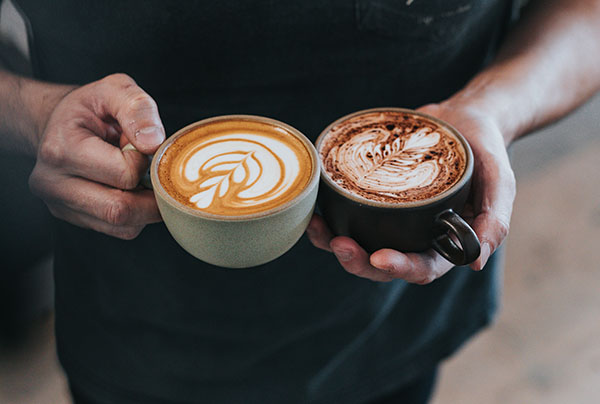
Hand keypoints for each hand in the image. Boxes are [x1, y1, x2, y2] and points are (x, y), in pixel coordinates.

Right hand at [29, 73, 165, 238]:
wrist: (59, 123)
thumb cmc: (91, 107)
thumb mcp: (116, 89)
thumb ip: (137, 108)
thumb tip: (153, 143)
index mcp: (61, 149)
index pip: (124, 174)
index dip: (145, 161)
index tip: (141, 145)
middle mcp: (53, 184)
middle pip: (121, 211)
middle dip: (150, 194)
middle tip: (151, 170)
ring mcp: (61, 206)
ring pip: (124, 227)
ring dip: (144, 206)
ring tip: (136, 176)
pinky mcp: (75, 219)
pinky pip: (121, 231)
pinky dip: (137, 215)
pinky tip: (129, 189)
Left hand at [307, 102, 515, 282]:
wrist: (464, 118)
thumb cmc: (485, 151)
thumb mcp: (500, 181)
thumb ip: (494, 219)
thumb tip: (476, 261)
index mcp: (444, 242)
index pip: (422, 267)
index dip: (400, 267)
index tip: (379, 256)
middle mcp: (414, 236)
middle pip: (381, 263)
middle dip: (357, 260)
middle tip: (338, 244)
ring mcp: (391, 218)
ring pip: (359, 243)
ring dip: (334, 242)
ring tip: (317, 228)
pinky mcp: (374, 197)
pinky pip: (349, 213)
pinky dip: (330, 215)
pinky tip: (314, 209)